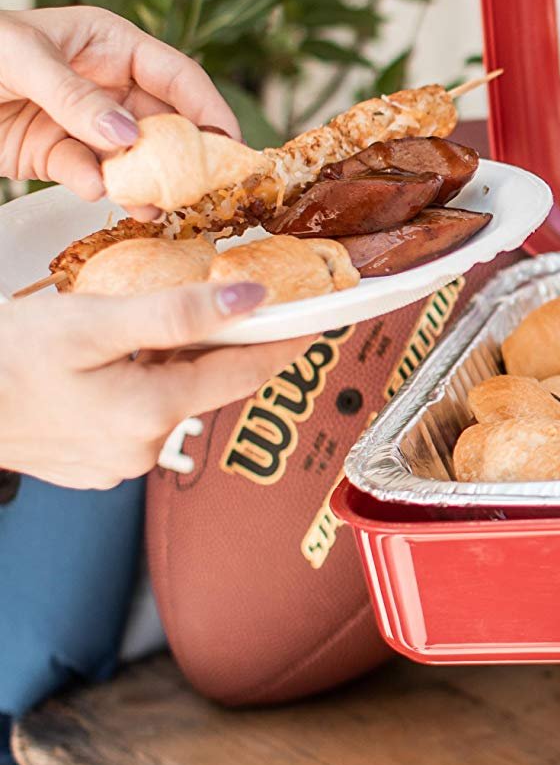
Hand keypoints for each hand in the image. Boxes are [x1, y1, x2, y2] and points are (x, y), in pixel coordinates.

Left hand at [0, 7, 237, 200]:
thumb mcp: (22, 58)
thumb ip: (75, 96)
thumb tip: (128, 137)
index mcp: (108, 42)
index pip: (175, 75)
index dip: (208, 107)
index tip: (230, 145)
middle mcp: (103, 82)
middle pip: (161, 121)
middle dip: (183, 154)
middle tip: (204, 188)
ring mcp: (79, 121)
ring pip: (129, 156)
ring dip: (144, 180)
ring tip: (157, 205)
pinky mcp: (52, 154)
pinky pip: (87, 173)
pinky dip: (96, 186)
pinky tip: (99, 193)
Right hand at [0, 277, 310, 489]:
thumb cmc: (6, 356)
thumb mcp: (92, 321)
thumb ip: (175, 313)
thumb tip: (252, 299)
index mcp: (151, 413)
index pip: (245, 372)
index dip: (285, 339)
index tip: (321, 317)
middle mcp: (143, 450)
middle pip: (207, 384)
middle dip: (217, 343)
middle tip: (223, 297)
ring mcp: (118, 465)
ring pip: (170, 399)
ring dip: (169, 363)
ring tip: (138, 327)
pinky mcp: (95, 468)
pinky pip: (136, 417)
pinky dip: (136, 385)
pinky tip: (106, 363)